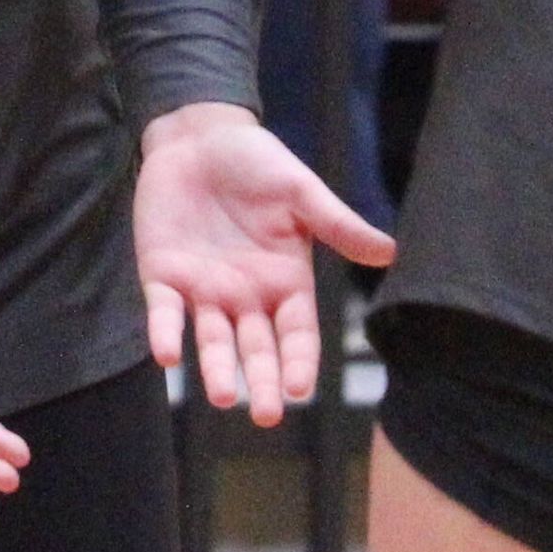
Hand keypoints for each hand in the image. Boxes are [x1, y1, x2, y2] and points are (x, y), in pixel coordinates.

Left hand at [134, 103, 395, 424]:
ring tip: (221, 395)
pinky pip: (164, 312)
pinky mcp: (162, 276)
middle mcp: (246, 296)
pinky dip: (165, 332)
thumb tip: (389, 252)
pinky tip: (168, 354)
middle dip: (261, 382)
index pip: (296, 333)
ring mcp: (203, 289)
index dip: (298, 362)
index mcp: (285, 281)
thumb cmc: (257, 163)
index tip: (299, 389)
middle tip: (265, 416)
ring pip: (212, 340)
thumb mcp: (300, 192)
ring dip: (215, 368)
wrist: (199, 135)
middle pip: (256, 349)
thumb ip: (337, 224)